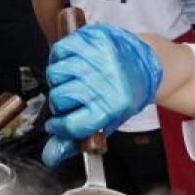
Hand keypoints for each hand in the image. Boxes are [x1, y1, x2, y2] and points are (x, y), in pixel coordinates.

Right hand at [42, 25, 163, 166]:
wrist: (145, 64)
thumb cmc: (123, 96)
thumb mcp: (106, 122)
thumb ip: (75, 140)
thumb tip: (50, 156)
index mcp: (112, 107)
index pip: (71, 124)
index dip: (59, 127)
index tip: (56, 125)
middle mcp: (106, 82)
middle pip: (59, 99)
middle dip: (60, 103)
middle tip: (70, 101)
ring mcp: (98, 58)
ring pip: (55, 75)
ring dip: (59, 81)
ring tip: (73, 81)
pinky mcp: (92, 38)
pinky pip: (58, 51)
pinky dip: (60, 59)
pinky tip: (72, 64)